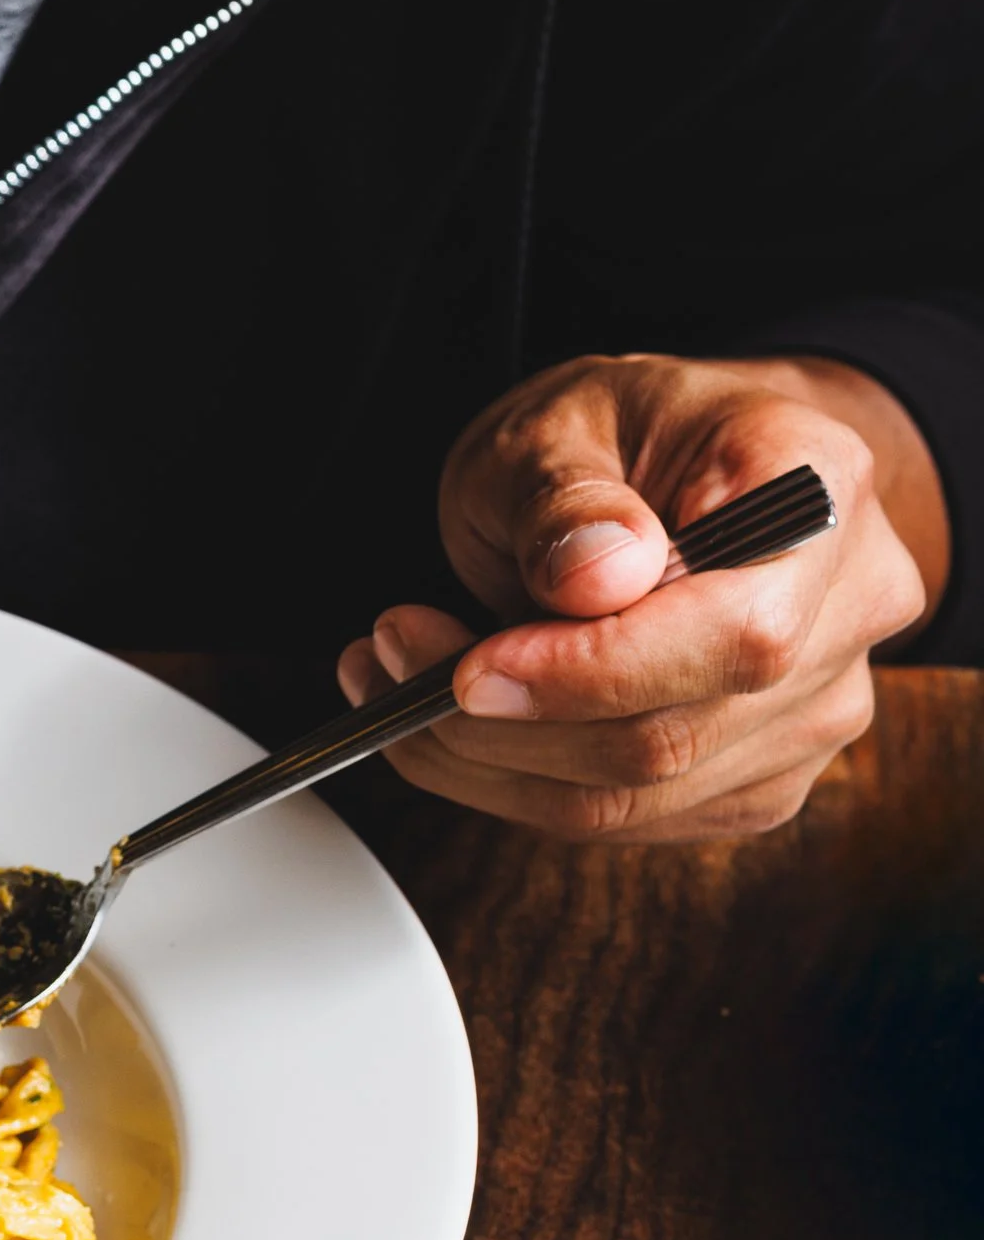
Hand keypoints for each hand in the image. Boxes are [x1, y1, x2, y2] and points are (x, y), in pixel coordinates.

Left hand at [337, 353, 944, 841]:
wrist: (671, 464)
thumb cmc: (621, 434)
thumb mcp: (557, 422)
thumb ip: (567, 497)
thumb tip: (591, 577)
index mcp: (816, 486)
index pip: (736, 628)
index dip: (595, 670)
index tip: (468, 667)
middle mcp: (849, 604)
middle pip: (680, 730)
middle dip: (504, 721)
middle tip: (390, 653)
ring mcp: (817, 702)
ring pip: (641, 794)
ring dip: (487, 758)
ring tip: (395, 680)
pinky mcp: (759, 772)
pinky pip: (630, 817)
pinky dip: (514, 782)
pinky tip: (452, 721)